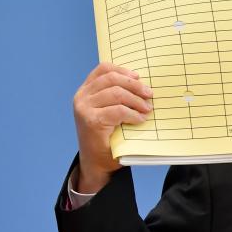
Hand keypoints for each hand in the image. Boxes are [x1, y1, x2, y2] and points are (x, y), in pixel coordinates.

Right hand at [72, 62, 152, 191]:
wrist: (97, 162)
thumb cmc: (108, 136)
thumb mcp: (111, 111)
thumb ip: (118, 97)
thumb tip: (144, 85)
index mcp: (86, 91)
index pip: (103, 69)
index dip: (123, 70)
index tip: (138, 77)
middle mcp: (82, 97)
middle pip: (112, 79)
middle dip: (135, 85)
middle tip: (150, 95)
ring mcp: (84, 108)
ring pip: (116, 93)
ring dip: (136, 101)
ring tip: (147, 109)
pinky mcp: (91, 121)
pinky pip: (118, 110)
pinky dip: (133, 114)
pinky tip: (140, 120)